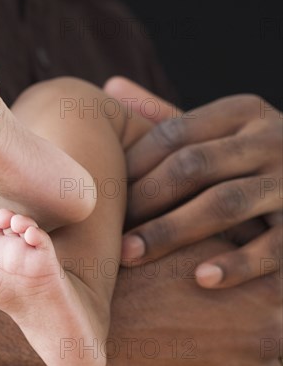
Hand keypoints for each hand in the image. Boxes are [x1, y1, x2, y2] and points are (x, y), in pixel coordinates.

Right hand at [78, 237, 281, 365]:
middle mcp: (269, 343)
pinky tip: (187, 359)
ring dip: (238, 351)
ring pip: (258, 364)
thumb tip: (255, 236)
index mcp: (269, 296)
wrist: (89, 334)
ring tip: (196, 333)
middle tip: (213, 307)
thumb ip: (237, 240)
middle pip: (275, 328)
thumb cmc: (139, 279)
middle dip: (251, 317)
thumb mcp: (190, 242)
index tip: (237, 281)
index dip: (258, 280)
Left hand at [105, 77, 281, 288]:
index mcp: (242, 113)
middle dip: (144, 200)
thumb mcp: (219, 132)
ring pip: (224, 203)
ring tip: (130, 255)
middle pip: (193, 165)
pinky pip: (273, 246)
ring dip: (172, 231)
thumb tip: (111, 85)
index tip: (100, 194)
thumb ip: (168, 115)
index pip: (174, 133)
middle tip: (106, 230)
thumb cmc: (247, 162)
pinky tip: (200, 279)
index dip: (132, 164)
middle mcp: (270, 139)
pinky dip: (237, 263)